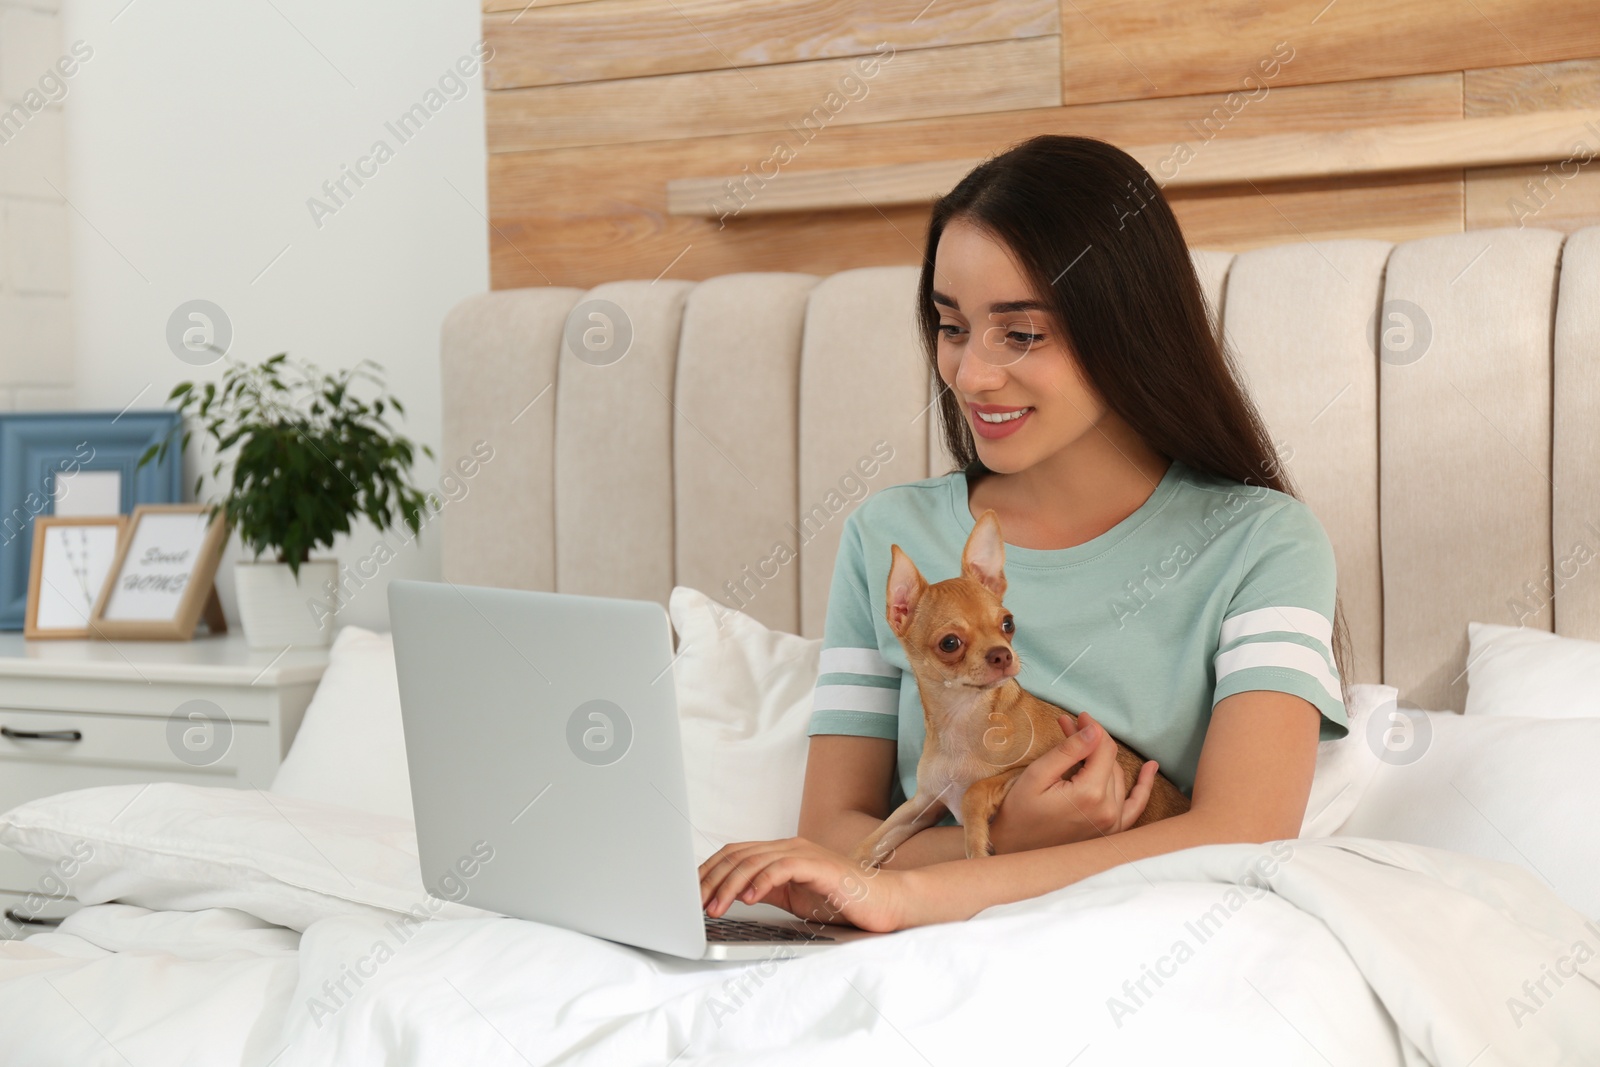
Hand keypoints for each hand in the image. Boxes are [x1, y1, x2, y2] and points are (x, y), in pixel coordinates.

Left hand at [697, 837, 909, 932]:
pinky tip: (749, 899)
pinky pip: (783, 868)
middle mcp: (789, 847)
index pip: (734, 854)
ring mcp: (805, 853)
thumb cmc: (841, 902)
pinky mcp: (819, 866)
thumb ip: (766, 891)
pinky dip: (761, 881)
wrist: (883, 903)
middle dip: (710, 880)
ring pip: (754, 861)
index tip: (690, 895)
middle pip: (737, 855)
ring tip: (715, 908)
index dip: (708, 872)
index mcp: (781, 852)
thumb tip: (732, 895)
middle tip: (694, 905)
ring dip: (729, 886)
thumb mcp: (793, 899)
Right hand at [989, 712, 1158, 852]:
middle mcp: (1108, 810)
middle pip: (1110, 760)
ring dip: (1103, 757)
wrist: (1014, 849)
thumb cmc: (1019, 812)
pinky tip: (1151, 768)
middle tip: (1068, 727)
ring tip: (1081, 743)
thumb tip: (1094, 730)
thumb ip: (1068, 751)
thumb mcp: (1037, 776)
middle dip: (1091, 741)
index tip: (1078, 716)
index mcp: (1090, 794)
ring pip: (1117, 776)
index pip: (1103, 748)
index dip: (1091, 728)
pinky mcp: (1111, 831)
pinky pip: (1135, 805)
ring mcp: (1113, 824)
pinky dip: (1143, 786)